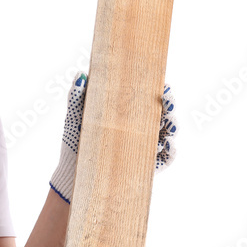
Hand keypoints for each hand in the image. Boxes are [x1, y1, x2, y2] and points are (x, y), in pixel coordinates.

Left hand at [49, 74, 176, 203]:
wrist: (73, 170)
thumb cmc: (75, 140)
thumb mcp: (76, 116)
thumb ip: (77, 96)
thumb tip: (81, 75)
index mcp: (127, 113)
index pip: (149, 99)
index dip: (160, 92)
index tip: (163, 85)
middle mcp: (140, 128)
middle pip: (164, 114)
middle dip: (170, 106)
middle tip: (168, 101)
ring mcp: (146, 146)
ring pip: (168, 133)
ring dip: (173, 125)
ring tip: (170, 123)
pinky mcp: (148, 165)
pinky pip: (166, 158)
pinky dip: (171, 151)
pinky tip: (168, 144)